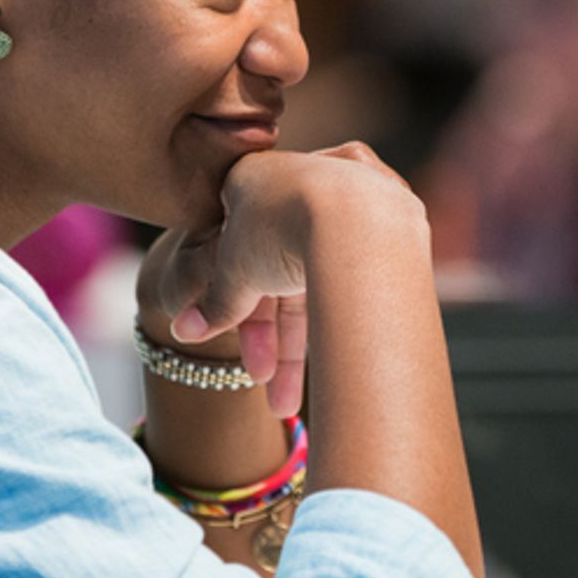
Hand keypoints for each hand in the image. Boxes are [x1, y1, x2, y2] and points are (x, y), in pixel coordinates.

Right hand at [135, 142, 415, 417]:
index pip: (239, 253)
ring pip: (320, 275)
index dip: (238, 310)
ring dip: (304, 343)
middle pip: (281, 271)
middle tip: (273, 399)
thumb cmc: (281, 230)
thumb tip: (185, 330)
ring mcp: (354, 191)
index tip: (245, 355)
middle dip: (273, 342)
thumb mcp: (234, 271)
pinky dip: (342, 311)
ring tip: (294, 403)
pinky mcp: (392, 215)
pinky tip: (340, 359)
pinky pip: (358, 270)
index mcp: (259, 174)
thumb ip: (214, 302)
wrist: (359, 217)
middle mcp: (308, 174)